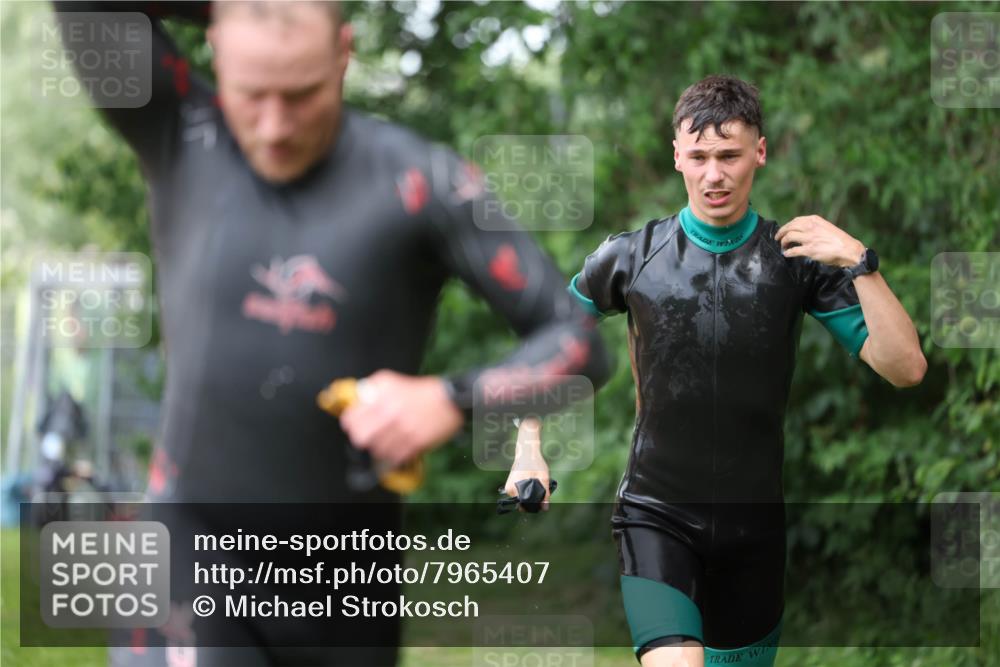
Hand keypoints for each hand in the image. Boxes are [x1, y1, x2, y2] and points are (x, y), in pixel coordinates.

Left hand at [339, 370, 463, 465]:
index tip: (354, 424)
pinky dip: (393, 453)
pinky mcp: (415, 444)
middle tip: (367, 435)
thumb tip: (357, 399)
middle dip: (360, 437)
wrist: (448, 400)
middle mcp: (391, 415)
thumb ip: (370, 388)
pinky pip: (394, 456)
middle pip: (360, 438)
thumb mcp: (390, 380)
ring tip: (385, 439)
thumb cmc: (419, 391)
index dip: (350, 423)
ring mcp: (403, 431)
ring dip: (378, 446)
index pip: (351, 419)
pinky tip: (397, 445)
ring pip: (376, 450)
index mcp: (382, 398)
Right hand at [503, 418, 550, 510]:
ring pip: (521, 499)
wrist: (526, 452)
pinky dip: (525, 491)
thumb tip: (545, 508)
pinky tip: (531, 483)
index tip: (541, 500)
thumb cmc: (535, 462)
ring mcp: (508, 488)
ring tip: (536, 484)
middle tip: (540, 489)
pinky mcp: (510, 485)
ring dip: (529, 496)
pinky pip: (519, 494)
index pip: (524, 506)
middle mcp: (509, 490)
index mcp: (514, 489)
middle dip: (532, 501)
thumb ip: (545, 494)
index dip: (534, 506)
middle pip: (522, 504)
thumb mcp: (543, 477)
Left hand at [774, 215, 864, 267]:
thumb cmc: (839, 240)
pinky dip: (788, 252)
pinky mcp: (810, 250)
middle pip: (789, 227)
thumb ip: (814, 227)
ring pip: (788, 237)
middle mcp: (810, 227)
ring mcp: (809, 238)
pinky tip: (786, 254)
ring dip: (783, 242)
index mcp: (815, 220)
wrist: (849, 250)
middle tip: (777, 238)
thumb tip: (802, 231)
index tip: (783, 231)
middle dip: (781, 233)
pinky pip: (793, 250)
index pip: (795, 220)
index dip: (786, 226)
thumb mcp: (825, 227)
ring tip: (783, 246)